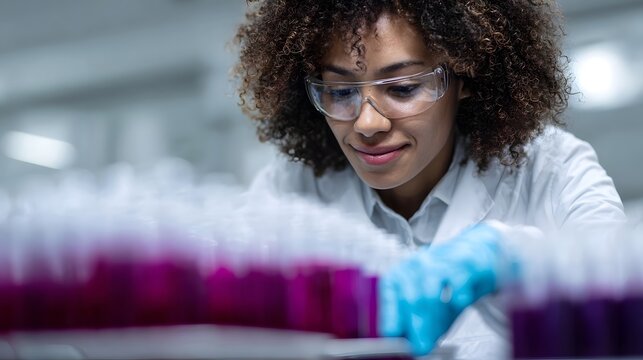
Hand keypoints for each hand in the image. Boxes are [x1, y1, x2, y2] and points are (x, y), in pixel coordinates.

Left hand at [378, 223, 503, 355]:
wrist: (474, 254)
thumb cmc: (444, 283)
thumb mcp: (426, 303)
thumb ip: (420, 323)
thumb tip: (415, 346)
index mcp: (399, 275)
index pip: (390, 295)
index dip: (390, 317)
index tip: (392, 336)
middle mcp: (415, 266)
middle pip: (410, 299)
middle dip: (416, 327)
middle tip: (421, 347)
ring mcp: (439, 262)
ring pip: (429, 294)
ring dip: (434, 320)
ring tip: (440, 334)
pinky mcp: (463, 264)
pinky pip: (458, 285)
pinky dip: (458, 298)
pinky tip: (459, 304)